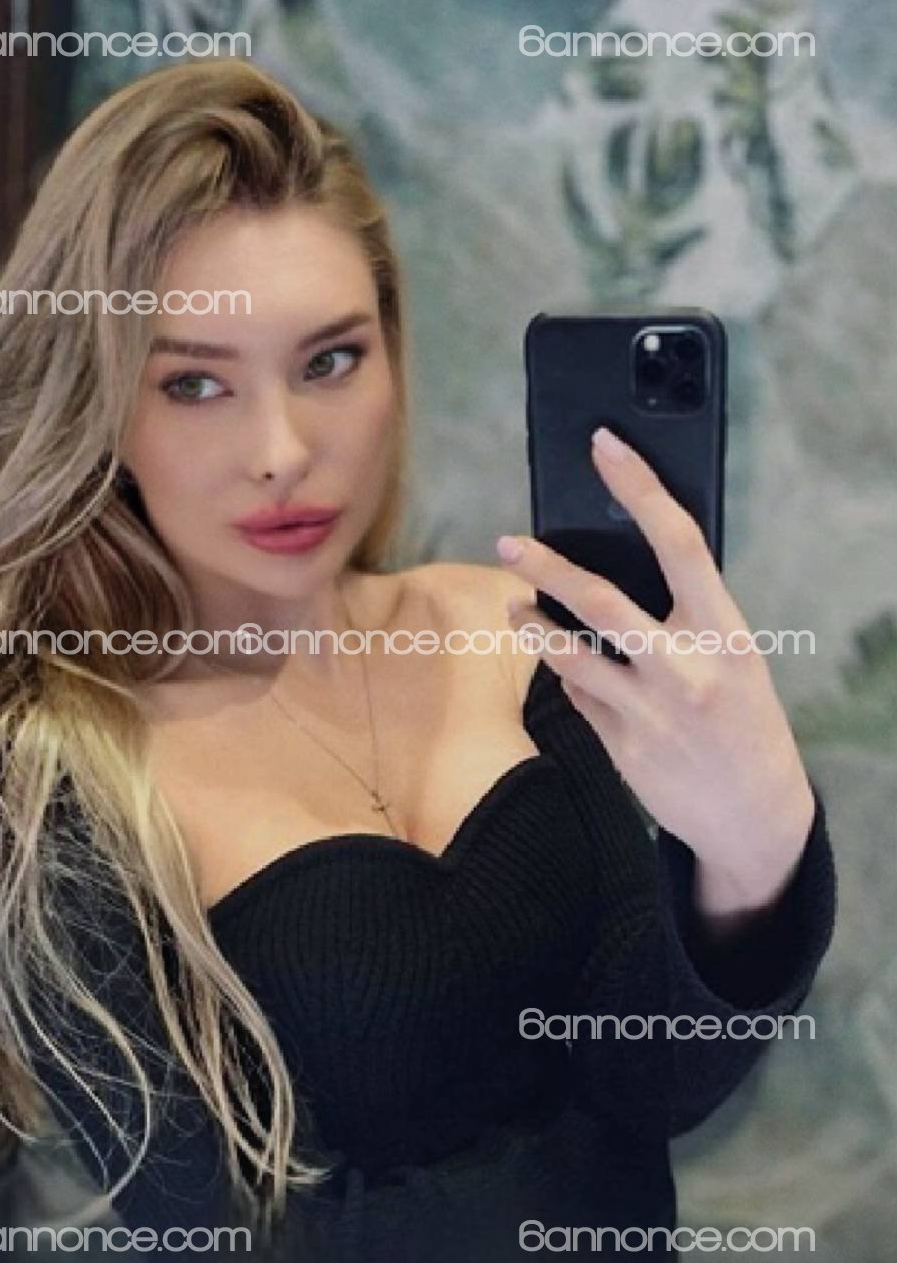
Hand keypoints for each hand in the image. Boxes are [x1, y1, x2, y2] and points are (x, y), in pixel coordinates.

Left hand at [497, 425, 815, 918]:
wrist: (754, 815)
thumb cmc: (743, 718)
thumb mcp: (735, 658)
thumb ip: (687, 618)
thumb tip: (617, 567)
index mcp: (725, 633)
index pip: (680, 543)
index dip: (641, 489)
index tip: (604, 447)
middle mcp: (686, 668)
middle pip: (601, 602)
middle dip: (546, 567)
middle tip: (507, 543)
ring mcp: (649, 711)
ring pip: (569, 656)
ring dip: (534, 625)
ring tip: (516, 606)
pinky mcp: (620, 747)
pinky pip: (578, 696)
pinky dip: (566, 676)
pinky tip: (564, 666)